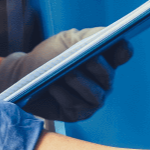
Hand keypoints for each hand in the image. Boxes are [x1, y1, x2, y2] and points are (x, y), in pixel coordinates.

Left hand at [0, 28, 132, 121]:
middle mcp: (103, 82)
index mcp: (104, 59)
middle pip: (108, 76)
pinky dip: (63, 95)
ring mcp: (91, 100)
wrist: (26, 75)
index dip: (123, 49)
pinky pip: (74, 106)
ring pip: (93, 95)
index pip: (122, 53)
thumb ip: (88, 37)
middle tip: (90, 58)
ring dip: (80, 83)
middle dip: (99, 67)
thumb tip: (107, 35)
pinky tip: (53, 87)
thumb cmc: (50, 56)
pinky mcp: (76, 114)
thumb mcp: (68, 40)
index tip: (120, 41)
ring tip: (67, 74)